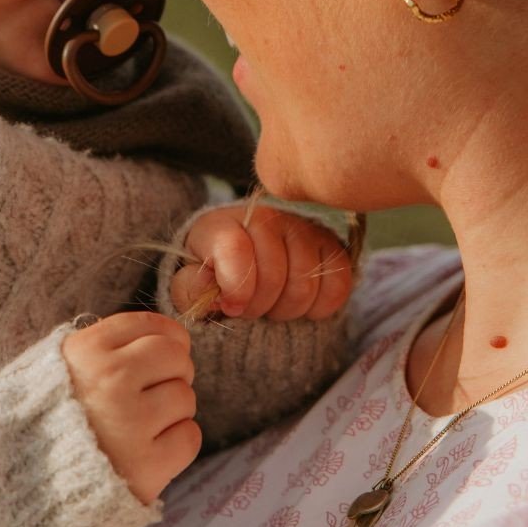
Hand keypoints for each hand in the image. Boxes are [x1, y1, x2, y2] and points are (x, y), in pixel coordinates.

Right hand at [61, 311, 200, 504]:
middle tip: (153, 391)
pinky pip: (190, 437)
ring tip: (142, 424)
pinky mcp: (148, 464)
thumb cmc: (56, 417)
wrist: (33, 482)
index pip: (150, 325)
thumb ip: (107, 344)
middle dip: (173, 372)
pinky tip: (149, 448)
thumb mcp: (64, 364)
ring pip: (186, 397)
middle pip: (176, 356)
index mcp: (87, 350)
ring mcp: (131, 422)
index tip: (164, 351)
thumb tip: (169, 336)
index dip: (167, 337)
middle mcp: (110, 379)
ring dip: (172, 411)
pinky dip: (176, 443)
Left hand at [170, 204, 352, 321]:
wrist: (243, 266)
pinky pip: (337, 284)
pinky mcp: (330, 245)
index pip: (236, 249)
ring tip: (271, 306)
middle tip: (250, 309)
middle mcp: (265, 217)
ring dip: (288, 309)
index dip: (236, 288)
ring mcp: (301, 228)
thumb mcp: (190, 284)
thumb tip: (208, 284)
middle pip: (274, 274)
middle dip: (260, 305)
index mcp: (223, 224)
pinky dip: (320, 306)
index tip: (231, 307)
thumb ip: (190, 287)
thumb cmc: (213, 277)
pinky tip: (300, 306)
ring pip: (305, 284)